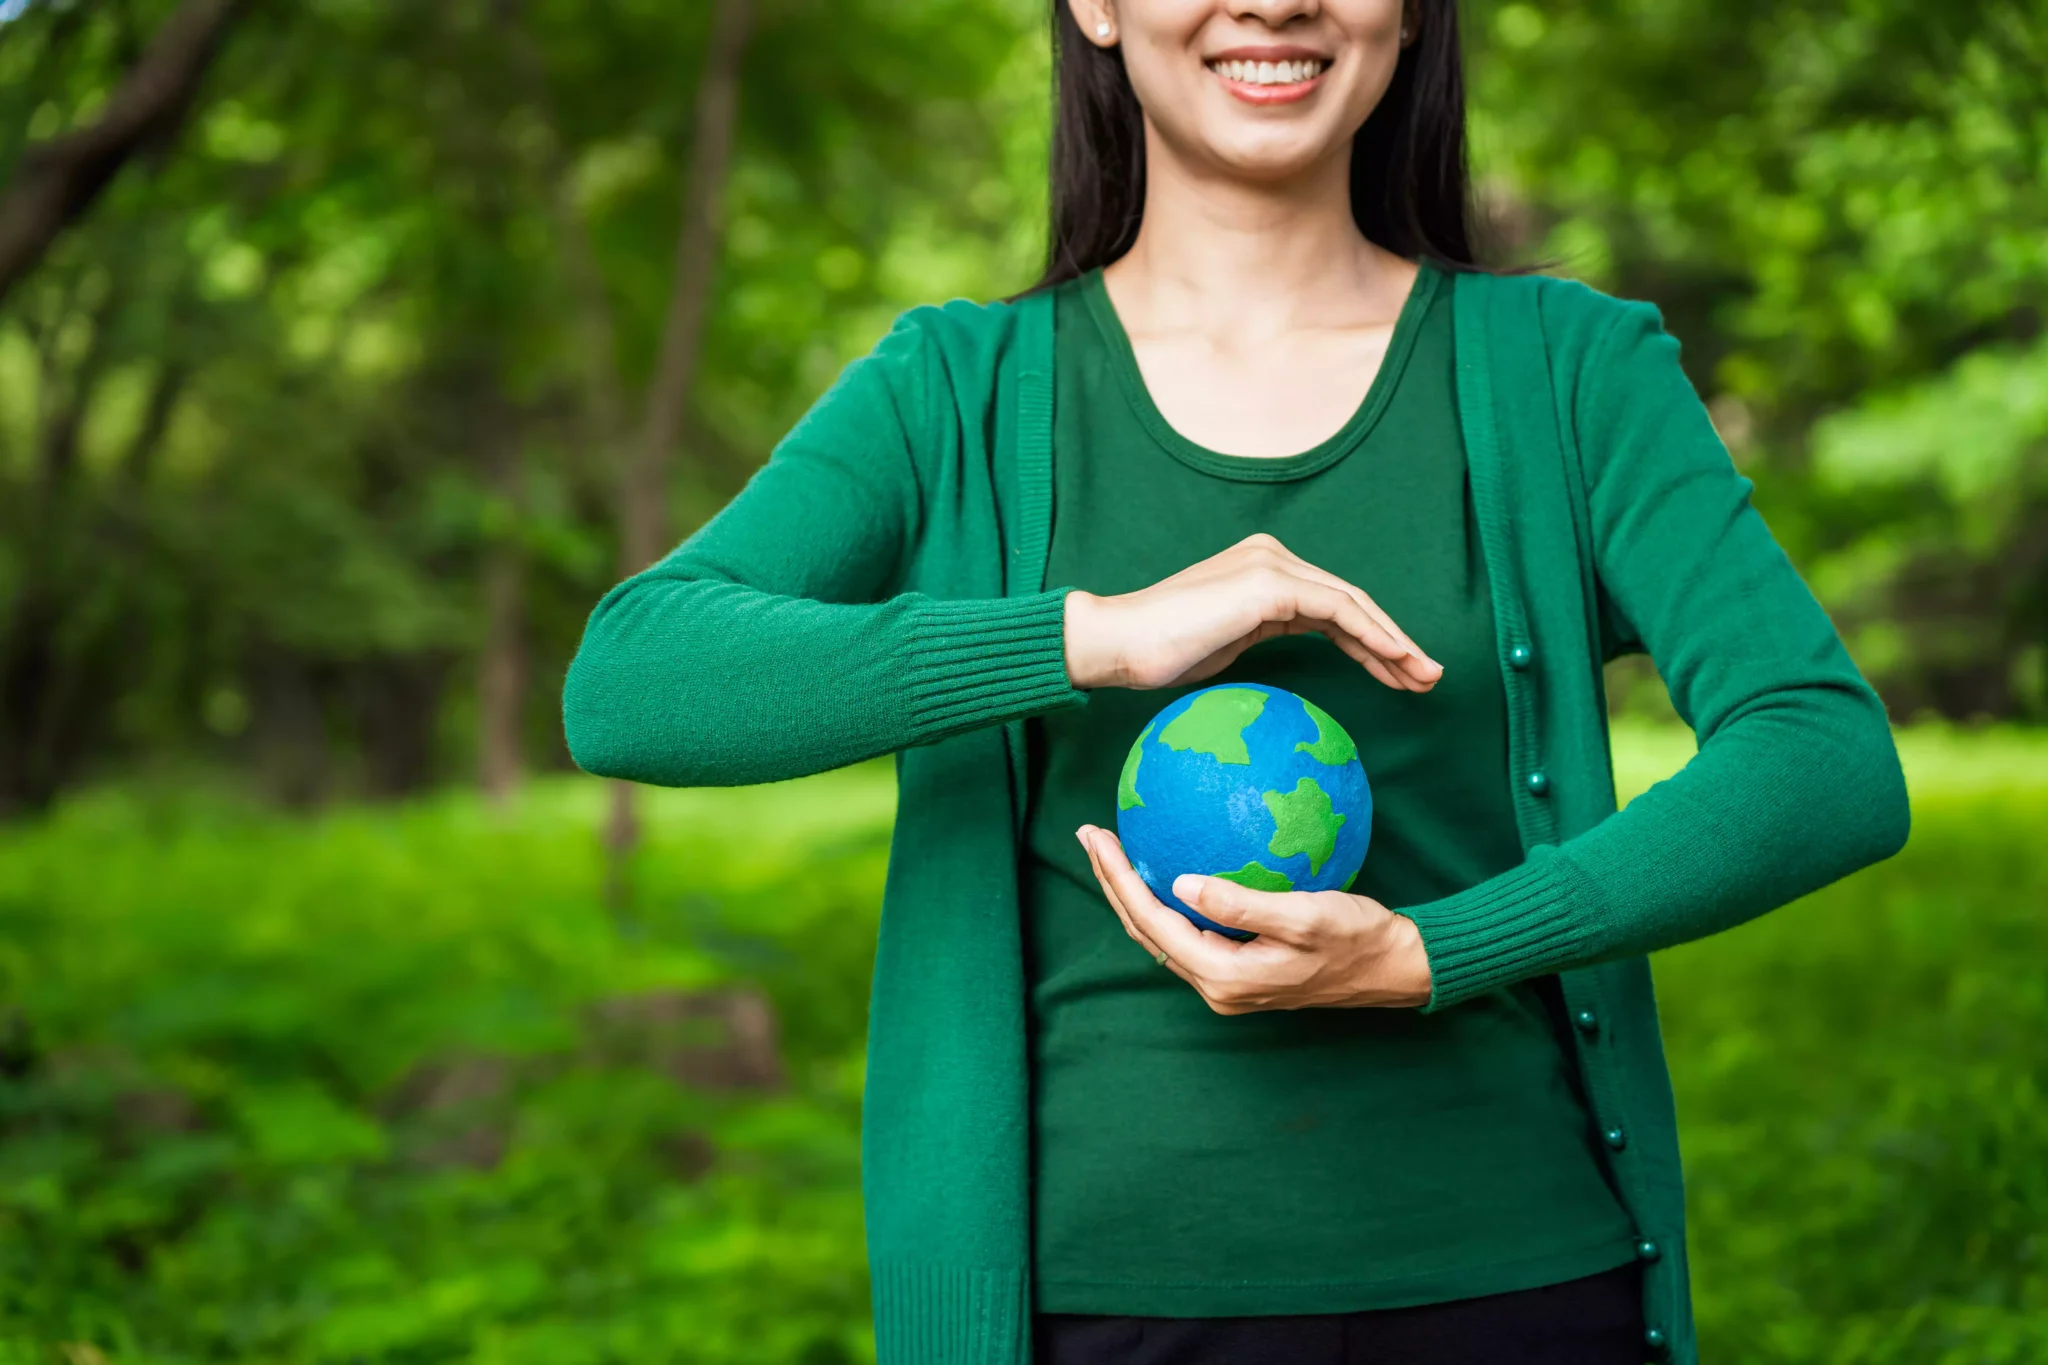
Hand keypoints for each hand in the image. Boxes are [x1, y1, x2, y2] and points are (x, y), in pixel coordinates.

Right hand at [1060, 532, 1442, 692]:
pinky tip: (1396, 661)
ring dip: (1395, 643)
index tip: (1401, 676)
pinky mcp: (1269, 584)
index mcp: (1263, 570)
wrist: (1119, 642)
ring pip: (1353, 605)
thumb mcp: (1226, 644)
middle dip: (1395, 643)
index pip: (1333, 607)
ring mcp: (1272, 565)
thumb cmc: (1160, 653)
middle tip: (1429, 678)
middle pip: (1351, 604)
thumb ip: (1263, 635)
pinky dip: (1372, 637)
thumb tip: (1296, 661)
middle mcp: (1273, 557)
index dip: (1372, 643)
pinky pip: (1338, 611)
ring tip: (1424, 678)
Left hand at [1075, 824, 1432, 1011]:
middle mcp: (1216, 986)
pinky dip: (1165, 898)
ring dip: (1134, 891)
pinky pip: (1187, 930)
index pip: (1151, 922)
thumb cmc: (1357, 938)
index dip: (1118, 878)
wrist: (1394, 969)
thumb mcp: (1304, 916)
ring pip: (1162, 933)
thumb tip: (1180, 883)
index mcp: (1223, 976)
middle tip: (1090, 834)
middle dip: (1113, 882)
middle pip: (1145, 930)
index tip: (1096, 836)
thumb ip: (1241, 905)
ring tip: (1113, 848)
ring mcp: (1226, 981)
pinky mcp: (1239, 969)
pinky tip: (1165, 866)